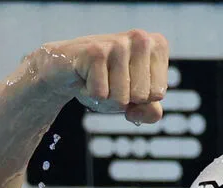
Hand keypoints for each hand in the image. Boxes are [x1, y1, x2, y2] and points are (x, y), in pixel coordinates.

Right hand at [35, 30, 168, 123]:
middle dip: (122, 99)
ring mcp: (118, 43)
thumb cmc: (105, 81)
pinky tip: (84, 77)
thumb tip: (136, 114)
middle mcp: (141, 38)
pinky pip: (100, 95)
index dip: (138, 98)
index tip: (125, 81)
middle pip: (141, 96)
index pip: (157, 95)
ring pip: (121, 98)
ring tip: (96, 79)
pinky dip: (89, 94)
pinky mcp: (95, 51)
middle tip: (108, 81)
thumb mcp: (134, 101)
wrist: (65, 69)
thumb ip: (150, 112)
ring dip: (105, 98)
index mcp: (157, 46)